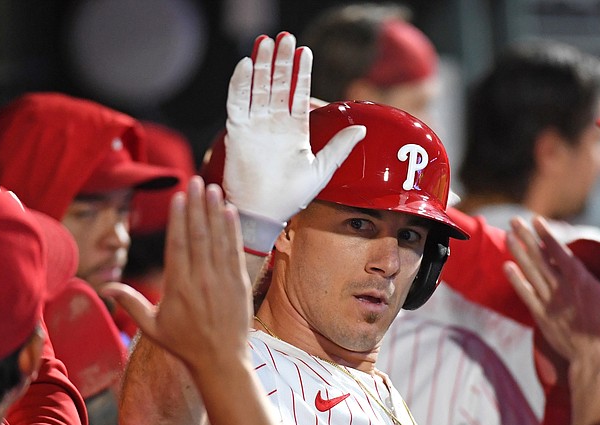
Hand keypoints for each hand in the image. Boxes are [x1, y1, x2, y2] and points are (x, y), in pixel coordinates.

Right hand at [104, 177, 251, 372]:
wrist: (220, 361)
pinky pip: (235, 251)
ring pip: (218, 240)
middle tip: (197, 182)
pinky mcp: (239, 284)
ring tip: (213, 189)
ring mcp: (222, 281)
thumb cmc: (184, 344)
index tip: (179, 197)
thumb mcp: (151, 327)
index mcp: (178, 288)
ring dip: (215, 212)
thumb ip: (129, 303)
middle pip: (198, 236)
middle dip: (197, 206)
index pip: (178, 245)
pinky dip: (233, 231)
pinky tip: (230, 212)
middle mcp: (201, 280)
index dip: (179, 219)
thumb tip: (104, 287)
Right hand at [223, 32, 365, 252]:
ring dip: (261, 65)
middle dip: (281, 61)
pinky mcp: (237, 131)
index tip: (305, 51)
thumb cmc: (291, 196)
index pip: (298, 94)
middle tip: (285, 37)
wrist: (263, 212)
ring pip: (257, 87)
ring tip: (267, 41)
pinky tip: (245, 64)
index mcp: (294, 131)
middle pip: (276, 84)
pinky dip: (240, 84)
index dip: (301, 73)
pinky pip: (237, 102)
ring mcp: (255, 126)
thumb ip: (339, 147)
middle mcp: (273, 124)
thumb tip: (362, 128)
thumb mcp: (322, 170)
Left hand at [503, 216, 599, 364]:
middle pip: (541, 258)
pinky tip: (506, 267)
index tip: (536, 220)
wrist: (594, 356)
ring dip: (518, 253)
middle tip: (514, 221)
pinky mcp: (541, 315)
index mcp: (580, 280)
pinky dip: (516, 280)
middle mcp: (561, 288)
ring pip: (531, 272)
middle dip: (527, 238)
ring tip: (508, 237)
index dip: (546, 234)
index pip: (559, 251)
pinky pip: (526, 294)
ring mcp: (549, 302)